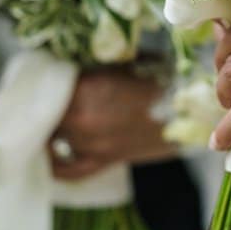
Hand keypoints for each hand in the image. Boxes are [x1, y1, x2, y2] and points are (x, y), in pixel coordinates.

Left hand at [49, 68, 176, 180]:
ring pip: (51, 139)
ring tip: (46, 118)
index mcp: (87, 89)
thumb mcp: (125, 60)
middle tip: (41, 96)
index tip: (40, 74)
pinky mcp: (104, 160)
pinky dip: (53, 163)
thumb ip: (94, 63)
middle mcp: (82, 119)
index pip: (45, 86)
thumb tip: (70, 61)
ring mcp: (92, 144)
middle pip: (43, 114)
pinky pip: (68, 169)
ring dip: (47, 128)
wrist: (191, 109)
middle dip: (41, 105)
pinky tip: (49, 154)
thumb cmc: (161, 77)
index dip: (41, 80)